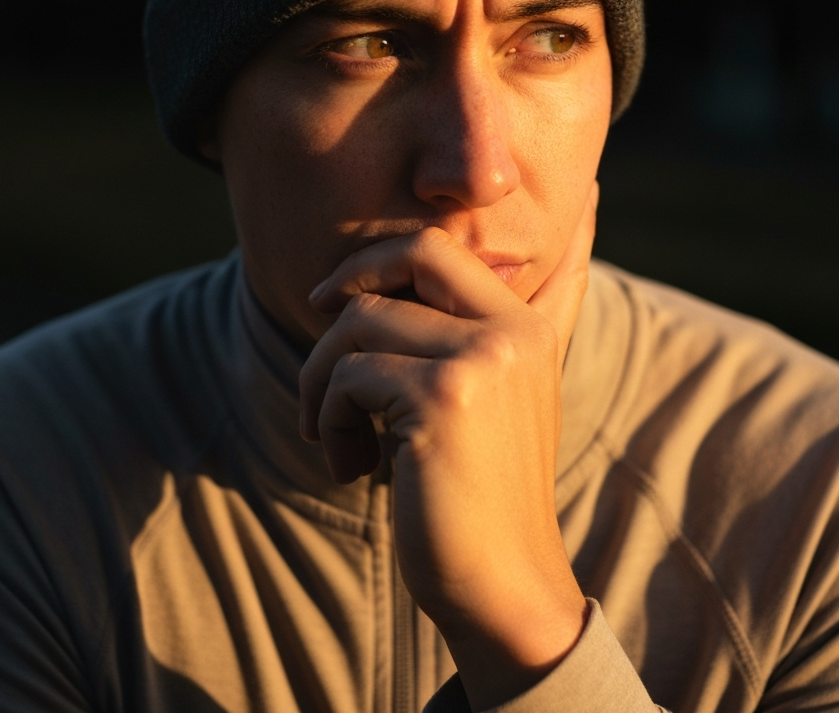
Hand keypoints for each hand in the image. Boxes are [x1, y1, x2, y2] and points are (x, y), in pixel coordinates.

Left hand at [299, 182, 598, 710]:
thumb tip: (411, 274)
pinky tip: (350, 465)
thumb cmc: (477, 496)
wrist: (503, 588)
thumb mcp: (489, 402)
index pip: (443, 250)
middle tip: (312, 316)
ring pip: (362, 321)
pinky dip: (330, 418)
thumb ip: (462, 339)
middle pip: (411, 256)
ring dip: (324, 377)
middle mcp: (513, 333)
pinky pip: (350, 377)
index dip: (378, 261)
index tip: (334, 299)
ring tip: (331, 432)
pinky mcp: (443, 399)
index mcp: (526, 329)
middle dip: (348, 280)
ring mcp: (482, 361)